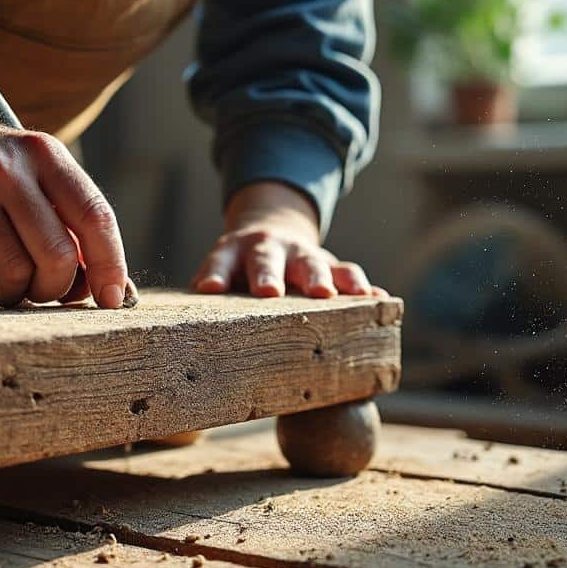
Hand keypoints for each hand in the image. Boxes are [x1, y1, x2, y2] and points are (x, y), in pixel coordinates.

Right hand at [0, 41, 129, 307]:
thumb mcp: (18, 173)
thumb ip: (58, 219)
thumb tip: (100, 284)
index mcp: (43, 153)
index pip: (96, 217)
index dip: (111, 266)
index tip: (114, 301)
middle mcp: (9, 166)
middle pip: (59, 255)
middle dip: (55, 289)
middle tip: (39, 293)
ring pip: (16, 271)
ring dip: (13, 292)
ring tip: (1, 282)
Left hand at [192, 181, 383, 297]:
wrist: (274, 231)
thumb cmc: (241, 271)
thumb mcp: (222, 274)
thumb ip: (212, 293)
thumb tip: (189, 336)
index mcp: (234, 252)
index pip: (221, 261)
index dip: (215, 273)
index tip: (210, 288)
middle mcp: (269, 248)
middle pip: (268, 259)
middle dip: (269, 275)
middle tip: (269, 293)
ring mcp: (302, 255)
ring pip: (312, 263)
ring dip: (320, 278)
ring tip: (327, 295)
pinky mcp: (331, 265)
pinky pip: (349, 274)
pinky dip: (363, 288)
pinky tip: (377, 301)